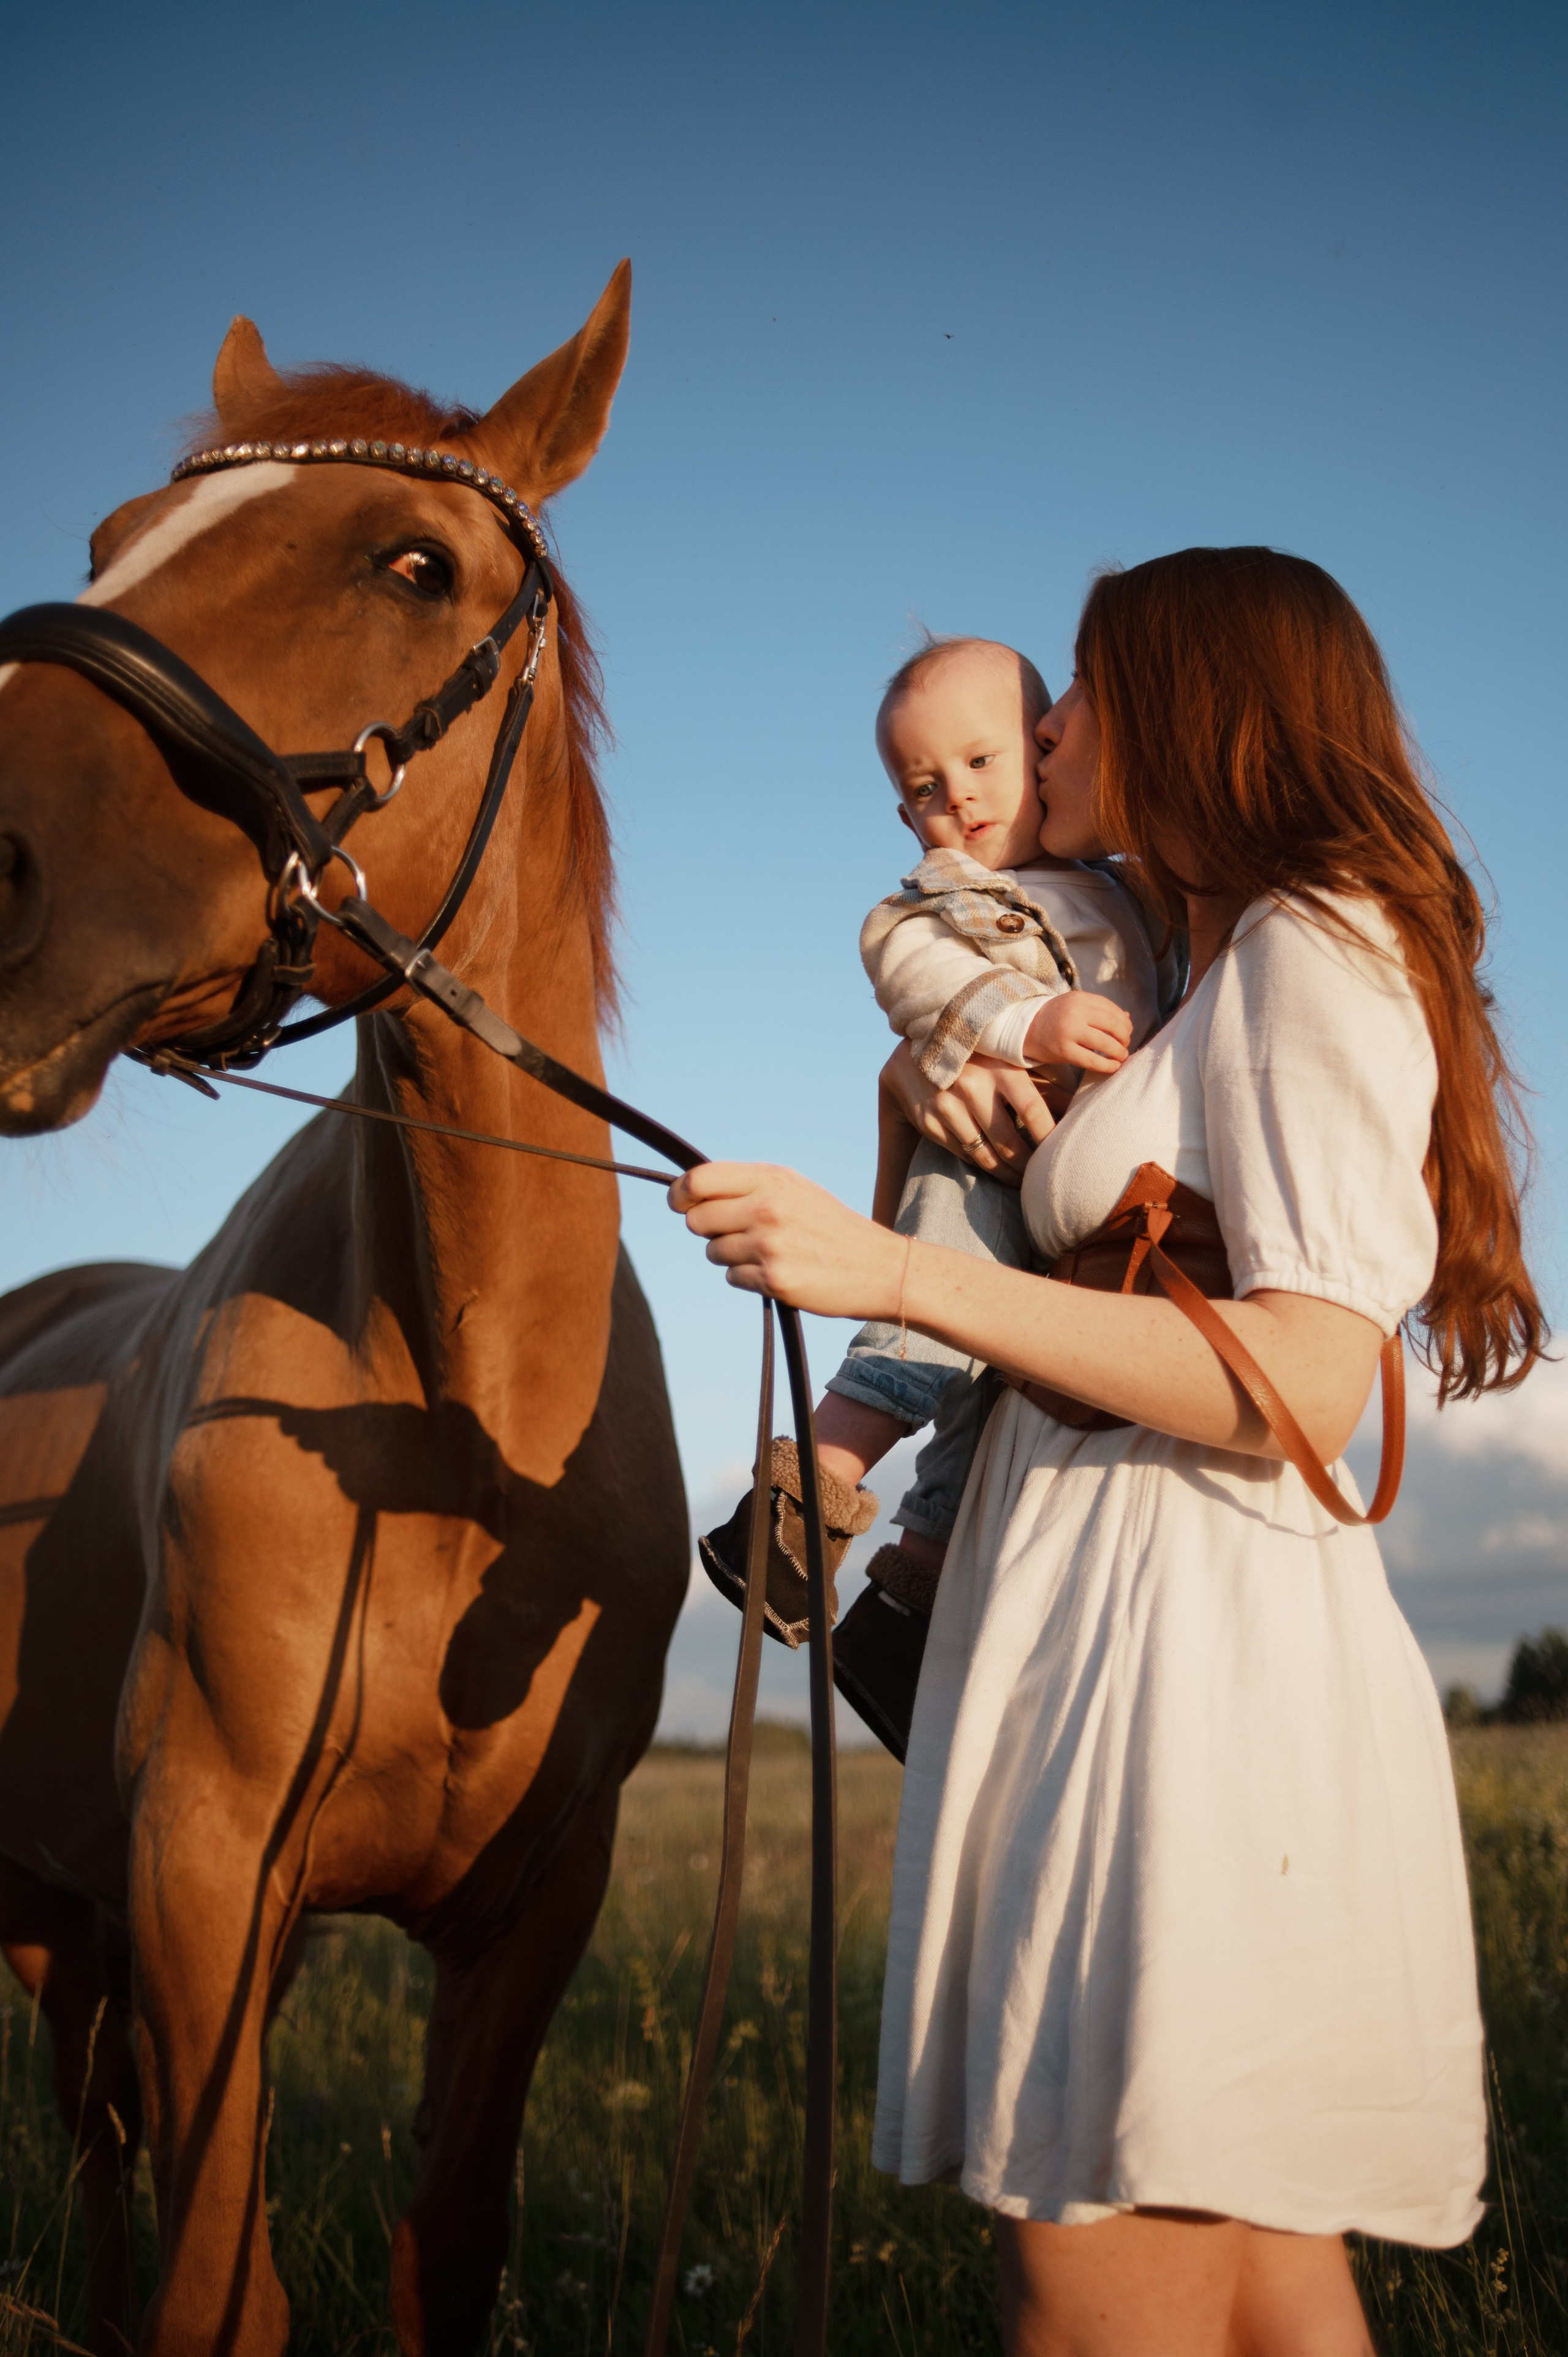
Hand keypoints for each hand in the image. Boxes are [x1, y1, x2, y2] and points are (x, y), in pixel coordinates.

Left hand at [669, 1161, 906, 1316]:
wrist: (880, 1268)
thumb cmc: (830, 1228)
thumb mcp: (794, 1190)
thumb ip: (748, 1186)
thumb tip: (691, 1192)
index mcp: (772, 1178)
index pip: (699, 1179)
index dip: (680, 1193)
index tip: (679, 1202)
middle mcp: (767, 1207)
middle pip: (698, 1219)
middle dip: (709, 1229)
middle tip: (739, 1234)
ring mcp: (769, 1244)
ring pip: (713, 1252)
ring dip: (732, 1256)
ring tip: (770, 1253)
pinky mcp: (773, 1279)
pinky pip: (732, 1278)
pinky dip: (749, 1279)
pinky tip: (779, 1272)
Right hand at [879, 1040, 1052, 1182]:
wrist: (914, 1055)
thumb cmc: (976, 1059)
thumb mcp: (1008, 1062)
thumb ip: (1042, 1084)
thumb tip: (1077, 1110)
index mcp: (999, 1068)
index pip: (1033, 1111)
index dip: (1049, 1138)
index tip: (1059, 1154)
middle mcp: (972, 1087)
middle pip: (1010, 1143)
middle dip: (1028, 1166)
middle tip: (1040, 1176)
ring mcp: (947, 1106)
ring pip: (986, 1157)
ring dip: (1007, 1174)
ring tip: (1021, 1179)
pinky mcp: (929, 1123)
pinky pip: (964, 1155)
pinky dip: (982, 1164)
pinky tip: (995, 1166)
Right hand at [1022, 990, 1132, 1073]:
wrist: (1026, 1029)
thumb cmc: (1055, 1018)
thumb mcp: (1076, 1006)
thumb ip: (1100, 1010)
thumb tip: (1128, 1018)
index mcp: (1079, 998)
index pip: (1112, 1009)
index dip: (1125, 1022)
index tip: (1127, 1031)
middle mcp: (1075, 1012)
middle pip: (1113, 1025)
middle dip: (1125, 1037)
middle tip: (1125, 1044)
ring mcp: (1069, 1031)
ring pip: (1106, 1043)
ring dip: (1119, 1051)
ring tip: (1121, 1056)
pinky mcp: (1064, 1051)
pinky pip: (1093, 1060)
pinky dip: (1107, 1065)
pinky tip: (1113, 1067)